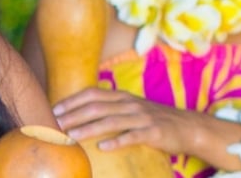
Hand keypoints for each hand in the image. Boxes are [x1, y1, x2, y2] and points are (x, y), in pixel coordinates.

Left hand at [52, 87, 219, 154]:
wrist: (187, 127)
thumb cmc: (152, 120)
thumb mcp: (130, 108)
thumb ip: (109, 108)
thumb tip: (80, 114)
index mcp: (122, 96)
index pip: (91, 94)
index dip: (71, 101)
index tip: (53, 110)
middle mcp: (129, 103)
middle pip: (96, 107)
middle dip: (73, 115)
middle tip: (54, 125)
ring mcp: (141, 117)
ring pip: (110, 121)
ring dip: (88, 128)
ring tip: (71, 136)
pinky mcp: (153, 132)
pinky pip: (132, 136)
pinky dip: (116, 141)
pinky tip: (102, 147)